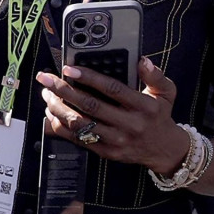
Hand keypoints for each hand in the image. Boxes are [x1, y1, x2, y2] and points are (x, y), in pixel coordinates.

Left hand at [36, 57, 187, 172]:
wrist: (163, 149)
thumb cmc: (160, 116)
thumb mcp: (166, 92)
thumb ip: (155, 75)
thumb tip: (143, 61)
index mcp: (144, 106)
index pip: (112, 89)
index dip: (89, 78)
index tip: (70, 69)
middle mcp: (129, 124)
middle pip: (91, 106)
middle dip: (64, 91)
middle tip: (47, 80)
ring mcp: (116, 140)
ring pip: (81, 124)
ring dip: (59, 108)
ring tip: (48, 95)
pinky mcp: (106, 152)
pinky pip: (79, 139)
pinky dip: (61, 127)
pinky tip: (52, 114)